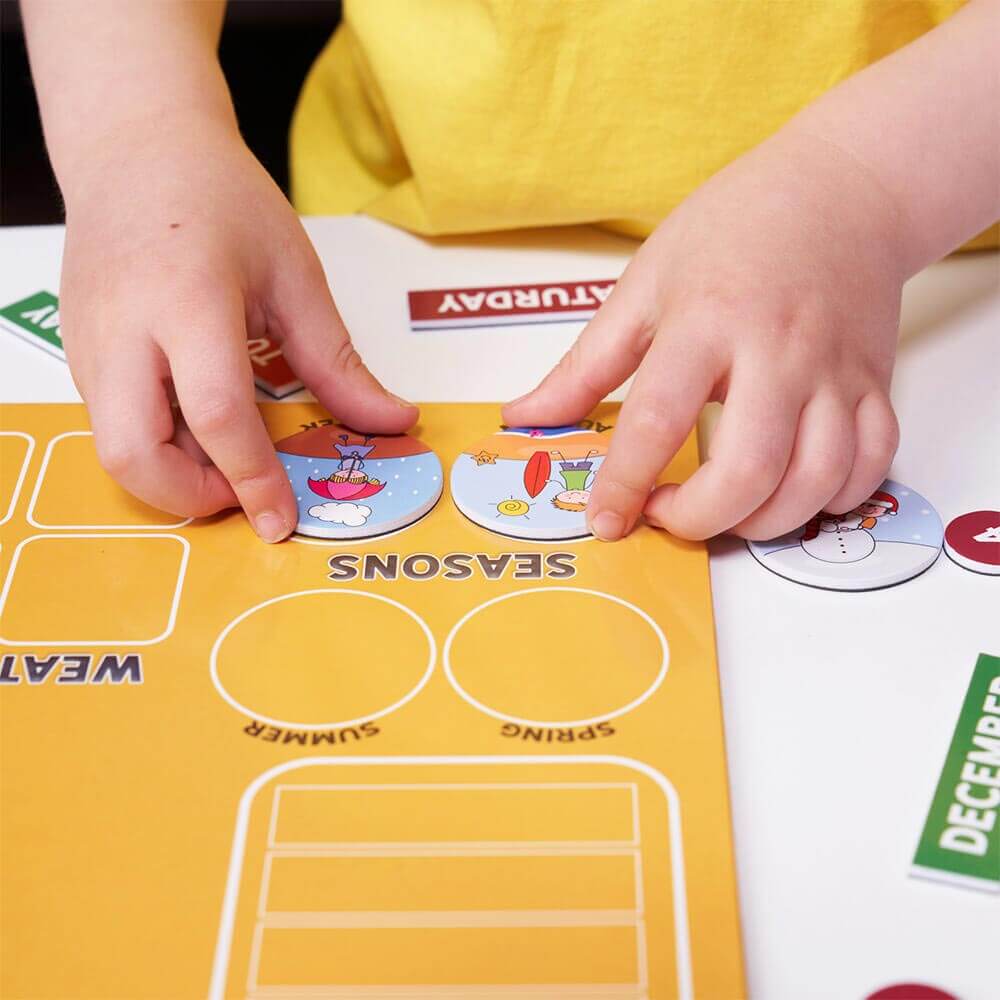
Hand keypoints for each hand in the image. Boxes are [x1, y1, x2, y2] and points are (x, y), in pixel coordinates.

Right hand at [59, 114, 415, 540]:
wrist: (135, 150)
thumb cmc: (222, 200)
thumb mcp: (295, 276)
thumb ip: (338, 362)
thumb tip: (394, 423)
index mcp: (188, 301)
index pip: (218, 415)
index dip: (253, 479)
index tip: (282, 520)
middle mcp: (123, 330)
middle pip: (133, 454)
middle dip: (189, 497)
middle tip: (241, 491)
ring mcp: (87, 344)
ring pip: (113, 448)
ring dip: (170, 476)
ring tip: (225, 454)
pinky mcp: (75, 352)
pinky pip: (109, 423)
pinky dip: (154, 446)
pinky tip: (195, 423)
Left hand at [503, 131, 903, 540]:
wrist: (842, 189)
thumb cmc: (734, 229)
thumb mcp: (645, 284)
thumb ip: (585, 363)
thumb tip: (524, 416)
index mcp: (705, 322)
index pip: (657, 422)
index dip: (625, 484)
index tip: (605, 519)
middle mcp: (777, 352)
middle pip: (748, 471)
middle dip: (699, 520)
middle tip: (667, 516)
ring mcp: (836, 372)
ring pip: (816, 481)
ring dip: (763, 523)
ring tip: (724, 512)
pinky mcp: (877, 383)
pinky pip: (871, 464)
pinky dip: (833, 500)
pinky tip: (791, 495)